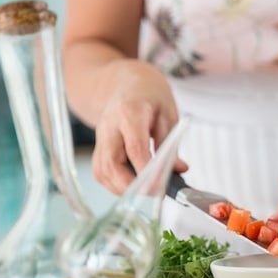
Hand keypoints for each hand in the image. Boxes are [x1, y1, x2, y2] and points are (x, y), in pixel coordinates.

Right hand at [91, 60, 187, 194]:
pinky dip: (117, 184)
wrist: (124, 82)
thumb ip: (172, 144)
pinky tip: (134, 184)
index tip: (162, 189)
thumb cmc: (150, 96)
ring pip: (103, 172)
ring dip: (124, 188)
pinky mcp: (97, 147)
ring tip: (147, 191)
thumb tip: (179, 170)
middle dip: (132, 187)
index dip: (148, 173)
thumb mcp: (168, 114)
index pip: (135, 149)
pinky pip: (102, 172)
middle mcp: (109, 126)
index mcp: (129, 113)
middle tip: (156, 195)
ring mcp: (100, 137)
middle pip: (112, 165)